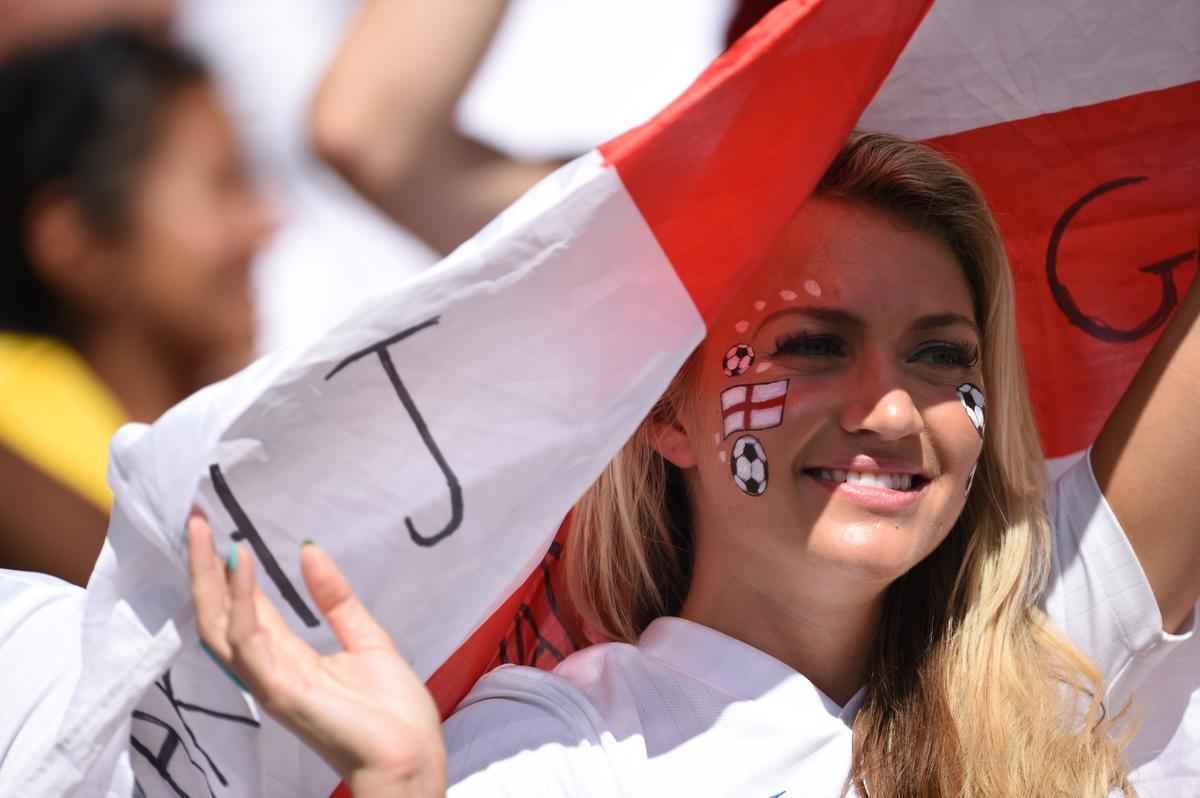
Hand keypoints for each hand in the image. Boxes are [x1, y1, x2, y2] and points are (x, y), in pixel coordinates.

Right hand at [187, 514, 445, 796]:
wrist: (410, 758)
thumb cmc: (392, 711)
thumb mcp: (365, 640)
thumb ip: (336, 599)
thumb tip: (310, 549)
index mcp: (287, 658)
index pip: (244, 608)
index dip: (228, 569)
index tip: (215, 527)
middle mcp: (268, 669)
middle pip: (219, 614)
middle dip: (203, 567)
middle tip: (194, 517)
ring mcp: (269, 681)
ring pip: (220, 626)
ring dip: (211, 576)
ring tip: (206, 531)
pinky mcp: (280, 691)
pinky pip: (250, 642)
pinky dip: (243, 602)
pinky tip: (244, 564)